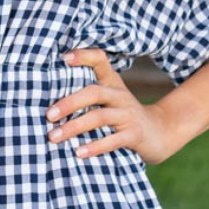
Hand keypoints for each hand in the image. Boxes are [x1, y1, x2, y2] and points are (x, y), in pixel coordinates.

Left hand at [48, 48, 182, 166]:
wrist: (160, 133)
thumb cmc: (124, 116)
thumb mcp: (110, 100)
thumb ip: (87, 96)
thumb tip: (49, 102)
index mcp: (112, 84)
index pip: (100, 60)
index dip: (83, 56)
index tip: (63, 59)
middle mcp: (120, 96)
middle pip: (93, 92)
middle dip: (68, 103)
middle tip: (48, 115)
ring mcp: (128, 115)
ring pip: (99, 117)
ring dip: (74, 127)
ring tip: (53, 137)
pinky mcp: (134, 135)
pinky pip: (112, 140)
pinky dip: (94, 146)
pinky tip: (78, 152)